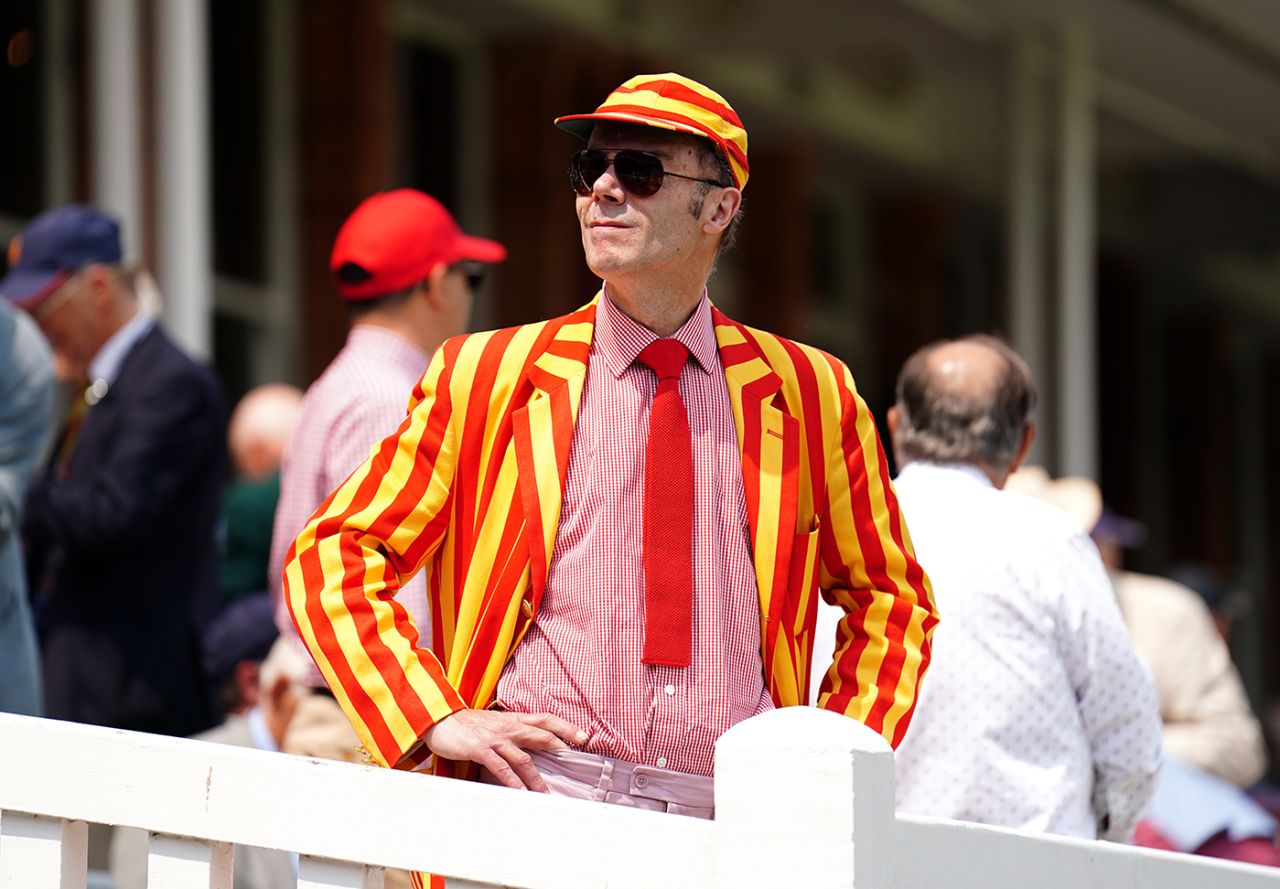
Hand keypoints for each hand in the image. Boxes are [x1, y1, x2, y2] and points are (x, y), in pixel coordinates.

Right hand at [424, 709, 586, 791]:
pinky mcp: (480, 749)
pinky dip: (512, 782)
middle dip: (561, 746)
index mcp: (512, 719)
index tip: (584, 736)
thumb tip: (527, 743)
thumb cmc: (466, 724)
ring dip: (536, 778)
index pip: (544, 719)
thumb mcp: (492, 723)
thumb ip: (510, 731)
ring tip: (546, 794)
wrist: (438, 719)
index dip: (565, 726)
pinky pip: (501, 768)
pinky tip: (519, 794)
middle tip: (577, 758)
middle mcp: (508, 726)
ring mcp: (495, 738)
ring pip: (524, 758)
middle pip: (541, 734)